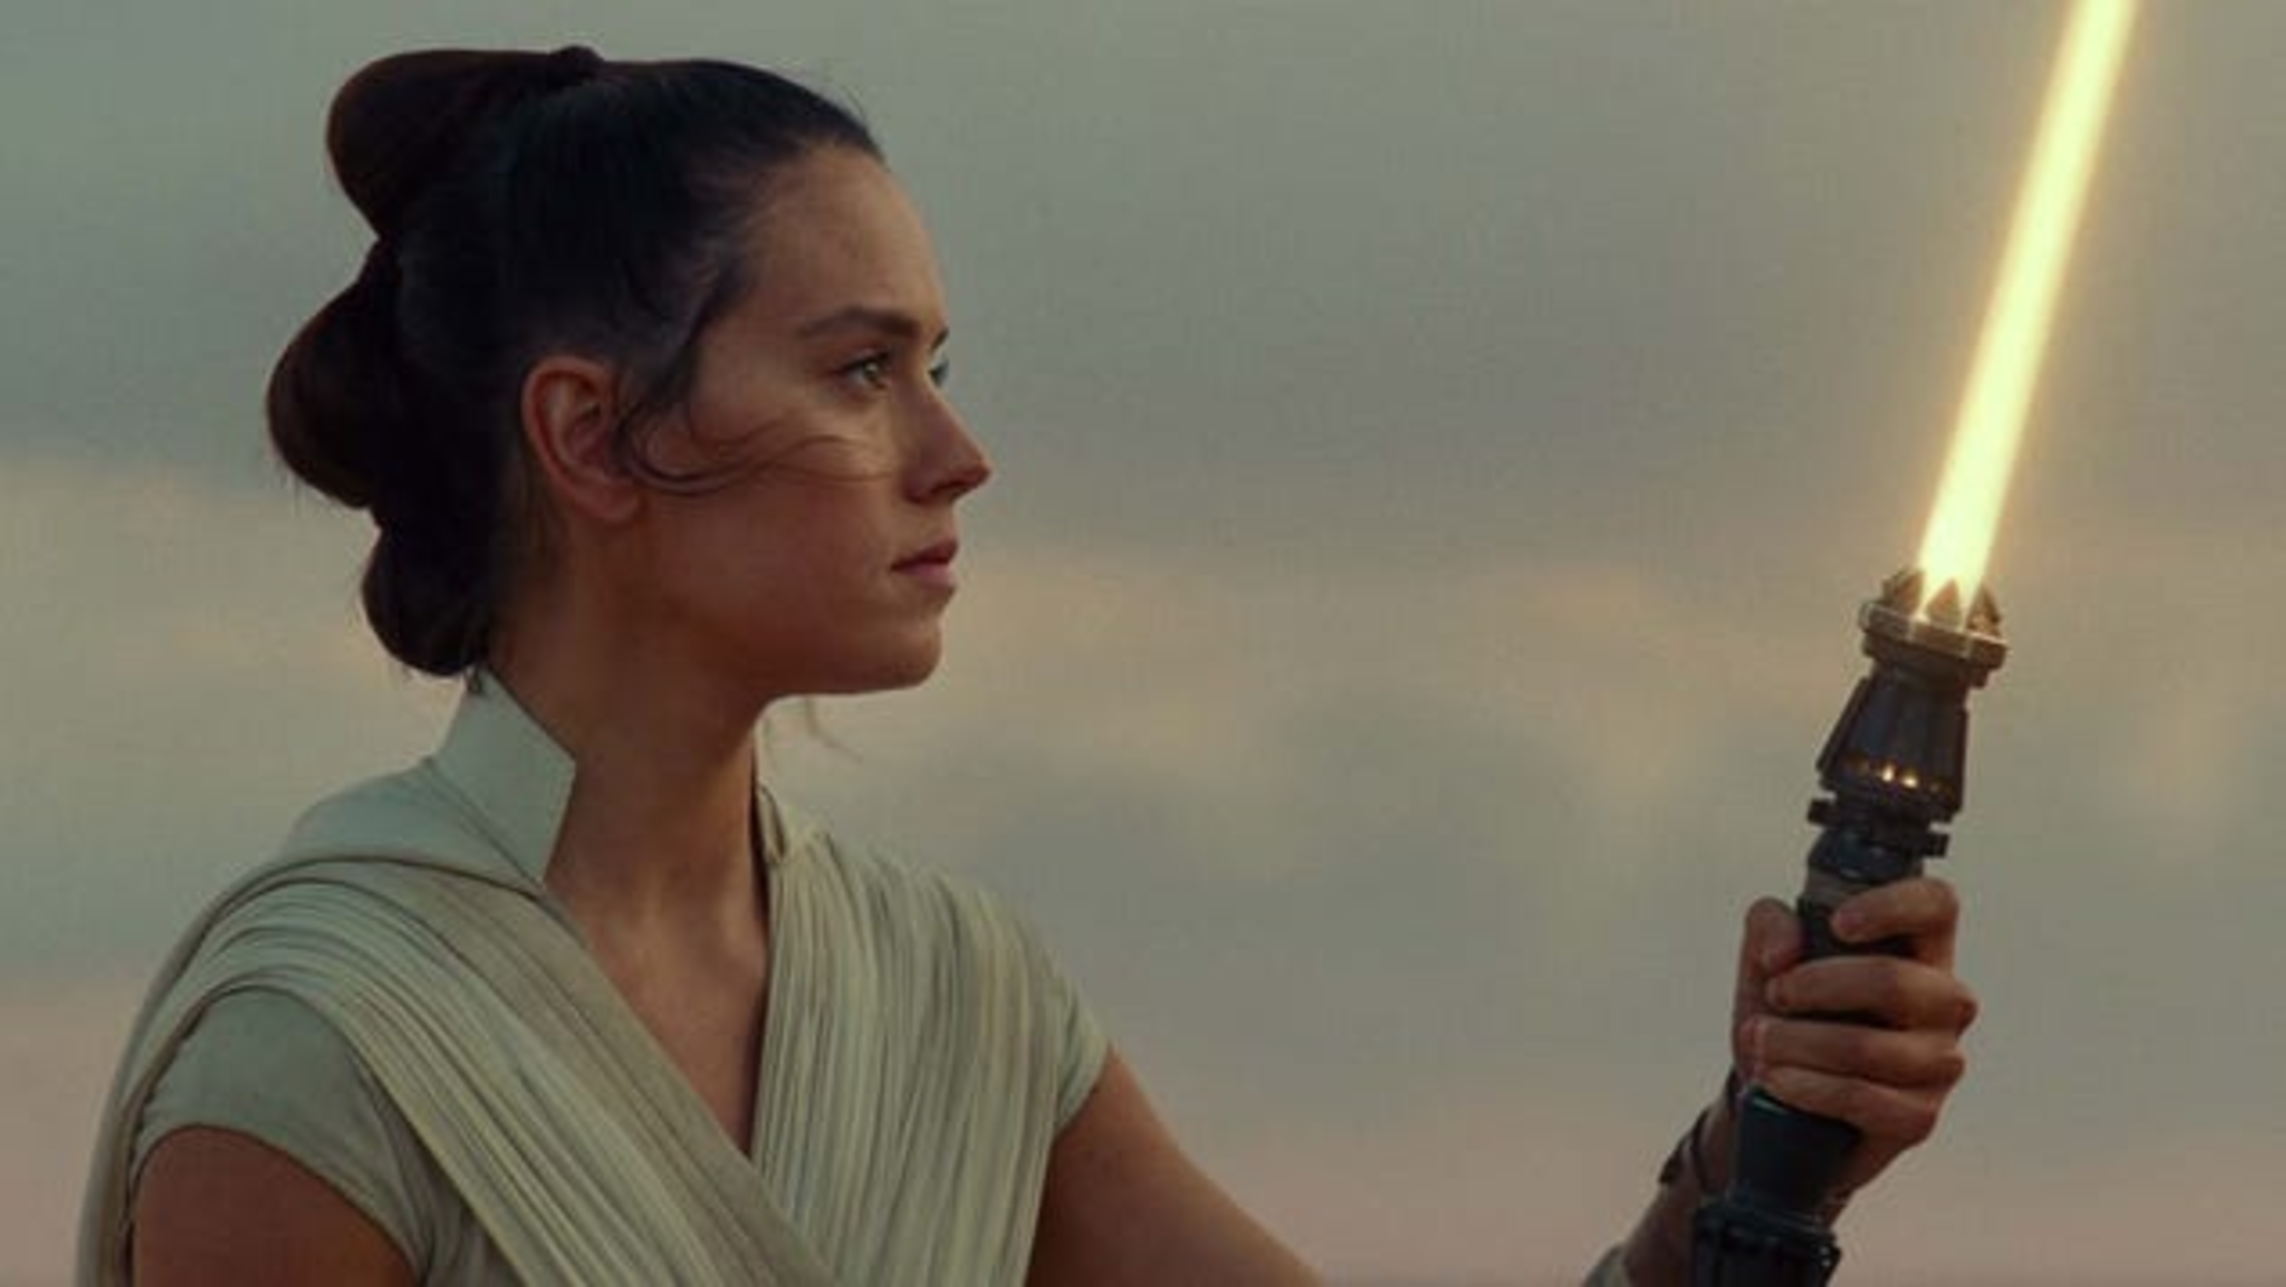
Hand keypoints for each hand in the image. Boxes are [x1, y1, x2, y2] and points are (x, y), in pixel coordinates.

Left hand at [1728, 877, 1978, 1195]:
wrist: (1780, 1099)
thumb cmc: (1789, 1016)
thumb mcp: (1765, 960)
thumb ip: (1768, 925)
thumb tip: (1783, 952)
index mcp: (1918, 949)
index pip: (1937, 904)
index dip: (1893, 906)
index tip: (1838, 925)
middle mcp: (1943, 1003)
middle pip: (1894, 982)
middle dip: (1816, 987)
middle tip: (1775, 994)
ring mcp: (1939, 1062)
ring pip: (1869, 1047)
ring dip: (1797, 1042)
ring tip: (1760, 1042)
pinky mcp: (1919, 1117)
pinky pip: (1862, 1098)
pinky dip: (1806, 1086)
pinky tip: (1777, 1079)